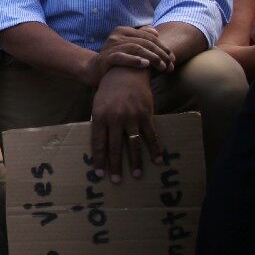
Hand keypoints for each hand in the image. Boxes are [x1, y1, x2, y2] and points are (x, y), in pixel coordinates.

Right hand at [84, 26, 175, 85]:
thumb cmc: (116, 57)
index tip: (171, 57)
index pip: (148, 36)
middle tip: (169, 64)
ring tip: (161, 66)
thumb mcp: (128, 45)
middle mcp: (116, 36)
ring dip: (151, 57)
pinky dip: (134, 60)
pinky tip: (145, 64)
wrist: (94, 69)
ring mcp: (110, 46)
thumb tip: (155, 31)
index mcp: (122, 30)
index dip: (162, 46)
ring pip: (135, 48)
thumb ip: (141, 37)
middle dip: (159, 53)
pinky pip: (122, 57)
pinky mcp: (106, 58)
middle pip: (143, 42)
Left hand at [90, 67, 161, 183]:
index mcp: (99, 117)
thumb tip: (99, 144)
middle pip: (115, 147)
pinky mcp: (145, 114)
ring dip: (135, 161)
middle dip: (116, 166)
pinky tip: (157, 159)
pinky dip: (154, 148)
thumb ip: (98, 124)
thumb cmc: (108, 91)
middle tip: (117, 181)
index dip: (99, 159)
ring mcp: (131, 117)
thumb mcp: (97, 105)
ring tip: (137, 175)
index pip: (98, 143)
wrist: (126, 73)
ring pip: (133, 144)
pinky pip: (150, 135)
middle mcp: (115, 118)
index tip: (99, 173)